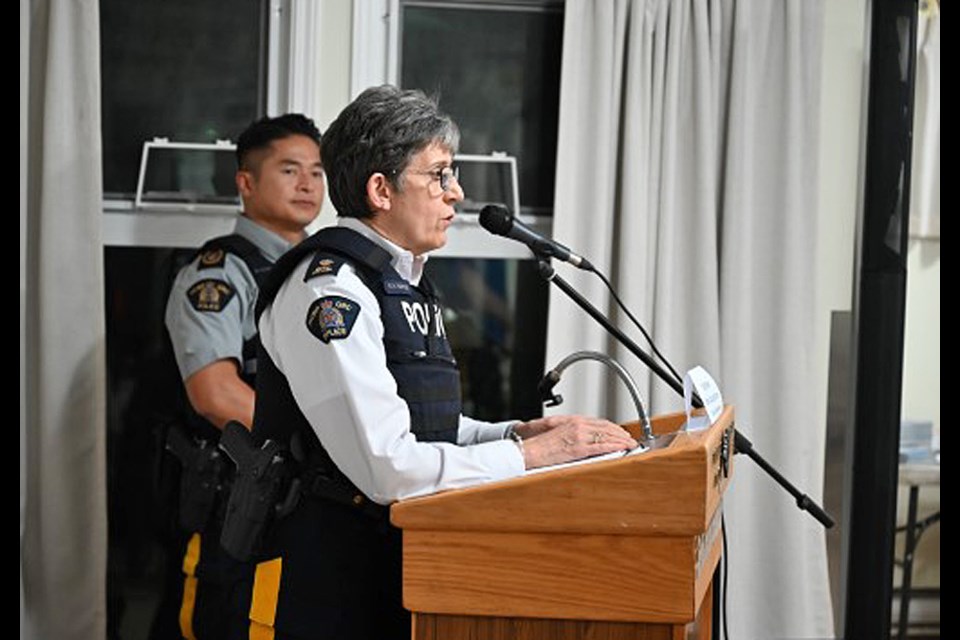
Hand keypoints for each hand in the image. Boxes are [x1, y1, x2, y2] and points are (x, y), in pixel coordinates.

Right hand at [516, 415, 637, 469]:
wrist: (529, 451)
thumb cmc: (539, 444)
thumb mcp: (557, 430)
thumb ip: (571, 430)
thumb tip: (582, 434)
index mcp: (573, 421)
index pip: (599, 422)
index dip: (613, 427)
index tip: (620, 432)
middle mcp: (578, 426)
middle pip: (606, 427)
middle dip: (621, 433)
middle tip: (630, 439)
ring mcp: (579, 436)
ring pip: (607, 436)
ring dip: (621, 440)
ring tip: (630, 445)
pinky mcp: (578, 449)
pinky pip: (601, 447)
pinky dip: (614, 447)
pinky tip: (622, 449)